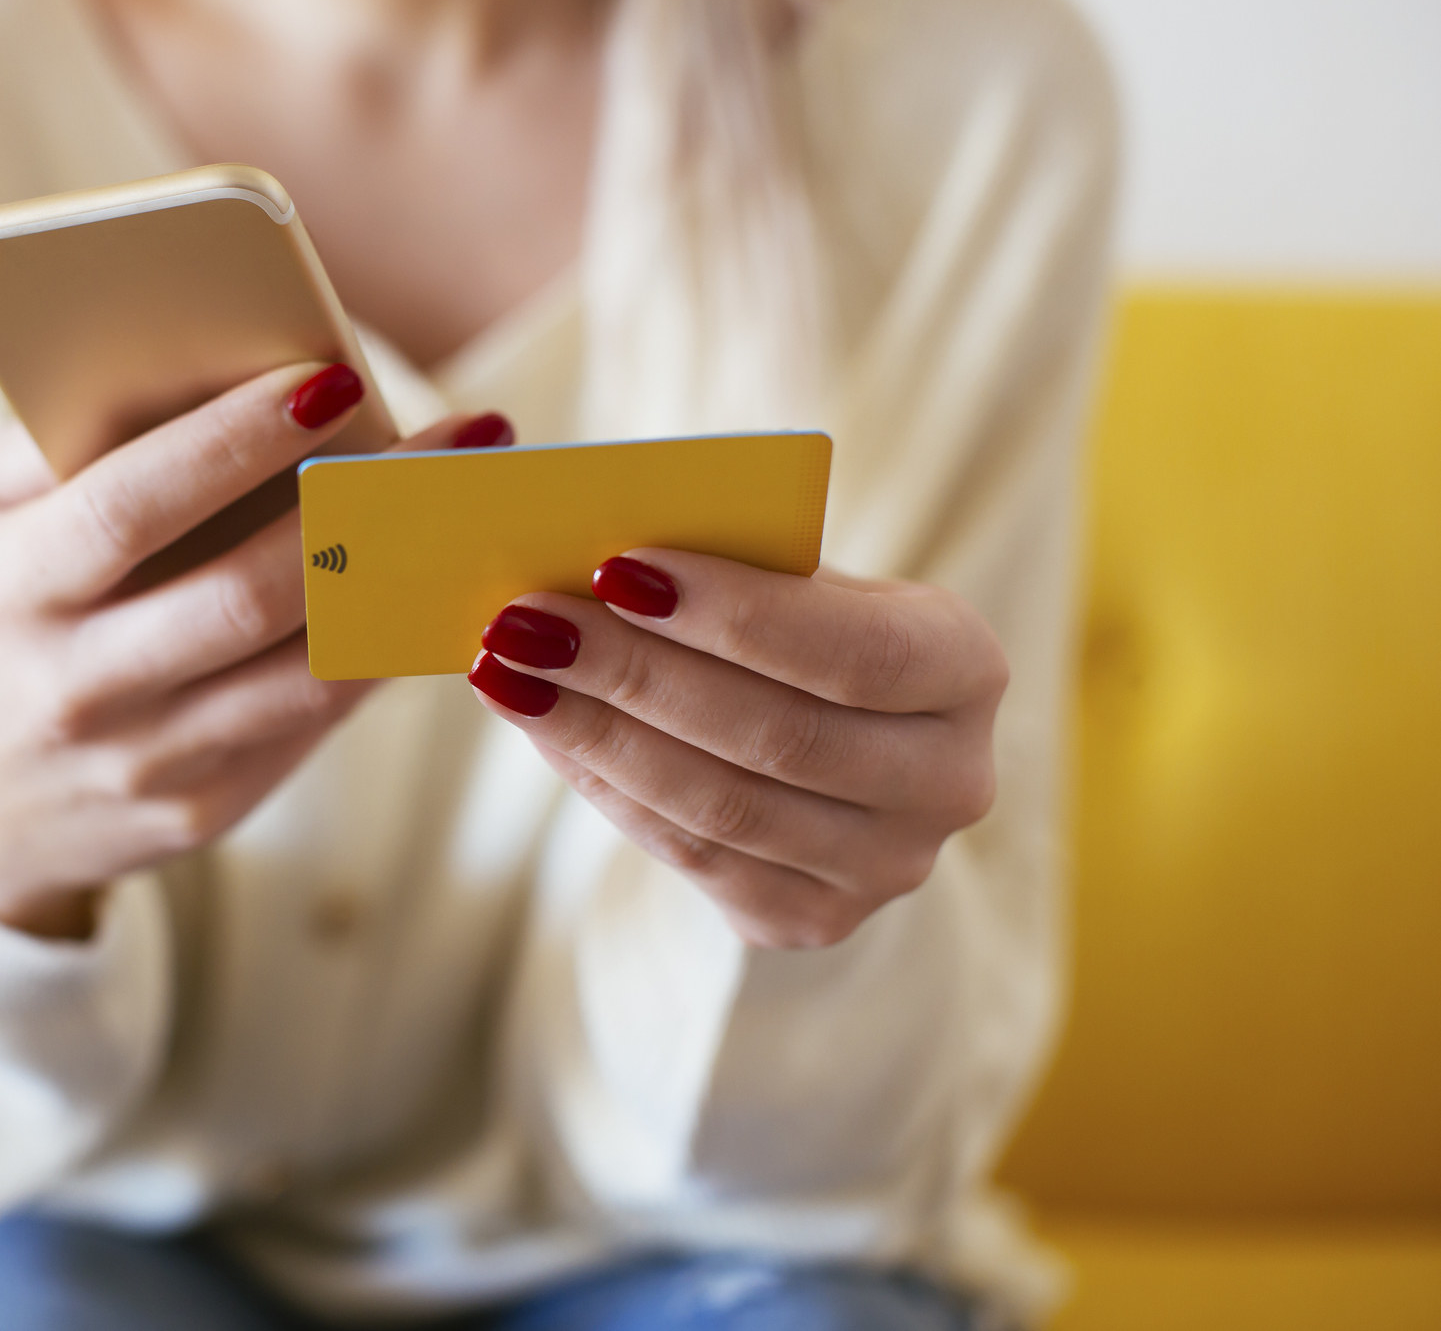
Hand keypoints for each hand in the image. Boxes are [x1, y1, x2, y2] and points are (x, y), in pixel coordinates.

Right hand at [0, 358, 508, 938]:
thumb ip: (52, 443)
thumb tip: (191, 364)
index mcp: (12, 589)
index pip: (131, 504)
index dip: (231, 441)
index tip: (329, 377)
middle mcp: (73, 687)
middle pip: (247, 594)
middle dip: (364, 508)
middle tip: (460, 439)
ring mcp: (141, 762)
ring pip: (305, 671)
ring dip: (402, 587)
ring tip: (473, 512)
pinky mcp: (198, 812)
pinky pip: (311, 722)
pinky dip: (376, 653)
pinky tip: (430, 592)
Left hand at [466, 551, 1006, 948]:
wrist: (844, 747)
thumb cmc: (804, 628)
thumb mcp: (806, 582)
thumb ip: (738, 566)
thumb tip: (596, 554)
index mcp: (966, 668)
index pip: (853, 650)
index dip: (734, 615)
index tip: (617, 565)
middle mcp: (948, 783)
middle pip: (774, 737)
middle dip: (633, 672)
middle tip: (524, 619)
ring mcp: (885, 869)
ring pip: (719, 807)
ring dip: (595, 733)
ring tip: (507, 668)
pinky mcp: (810, 920)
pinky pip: (688, 856)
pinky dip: (602, 785)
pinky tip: (539, 725)